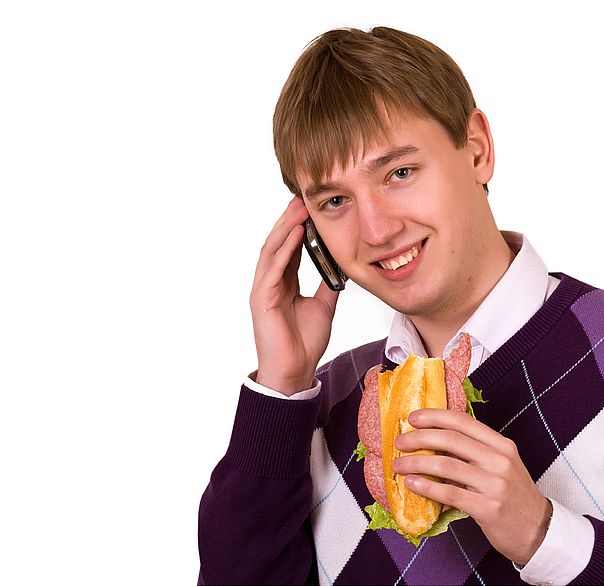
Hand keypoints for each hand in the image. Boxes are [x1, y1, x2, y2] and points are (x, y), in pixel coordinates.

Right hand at [249, 197, 339, 394]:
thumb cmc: (305, 342)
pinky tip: (295, 233)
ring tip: (298, 207)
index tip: (310, 206)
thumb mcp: (324, 305)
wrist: (295, 371)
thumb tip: (341, 266)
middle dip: (290, 218)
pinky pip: (273, 268)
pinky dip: (285, 249)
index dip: (298, 225)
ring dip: (285, 227)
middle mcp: (270, 282)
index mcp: (283, 283)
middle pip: (278, 242)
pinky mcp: (262, 299)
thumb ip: (328, 284)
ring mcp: (263, 289)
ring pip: (272, 250)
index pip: (289, 247)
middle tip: (303, 196)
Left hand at [392, 408, 551, 564]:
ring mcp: (495, 484)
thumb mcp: (501, 465)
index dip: (435, 416)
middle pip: (452, 440)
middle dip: (419, 438)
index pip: (464, 422)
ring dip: (416, 463)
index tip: (413, 418)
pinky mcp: (487, 508)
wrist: (537, 529)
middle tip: (400, 442)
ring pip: (446, 465)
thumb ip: (475, 452)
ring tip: (398, 465)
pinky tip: (412, 483)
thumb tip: (435, 441)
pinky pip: (449, 493)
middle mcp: (500, 460)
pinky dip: (426, 487)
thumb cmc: (514, 496)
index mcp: (502, 445)